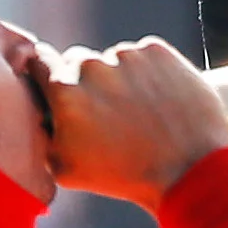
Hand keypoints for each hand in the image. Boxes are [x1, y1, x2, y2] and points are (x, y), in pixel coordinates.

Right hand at [37, 36, 227, 207]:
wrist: (188, 171)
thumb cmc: (123, 176)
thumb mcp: (64, 169)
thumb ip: (43, 135)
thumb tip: (39, 116)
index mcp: (64, 91)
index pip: (40, 63)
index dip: (42, 73)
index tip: (50, 82)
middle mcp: (93, 66)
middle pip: (78, 61)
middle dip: (85, 82)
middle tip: (104, 112)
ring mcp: (128, 55)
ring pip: (114, 60)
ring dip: (119, 78)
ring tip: (138, 112)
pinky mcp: (159, 51)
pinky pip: (144, 56)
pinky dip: (148, 73)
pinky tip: (158, 102)